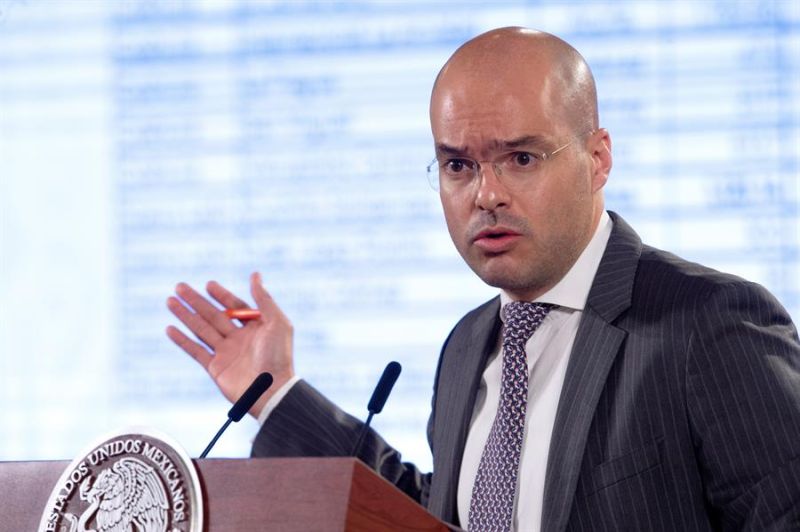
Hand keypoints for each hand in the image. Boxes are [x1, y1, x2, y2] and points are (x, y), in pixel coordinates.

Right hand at [166, 272, 293, 417]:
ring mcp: (226, 353)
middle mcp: (239, 339)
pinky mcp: (215, 368)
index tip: (208, 284)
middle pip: (213, 315)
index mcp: (256, 327)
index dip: (222, 295)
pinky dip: (182, 340)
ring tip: (170, 301)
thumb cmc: (278, 356)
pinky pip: (195, 350)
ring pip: (201, 329)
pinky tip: (170, 328)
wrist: (270, 391)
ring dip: (185, 315)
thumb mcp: (277, 322)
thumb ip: (264, 299)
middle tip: (179, 286)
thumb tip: (255, 274)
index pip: (235, 306)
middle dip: (196, 301)